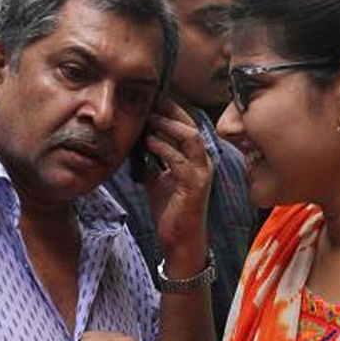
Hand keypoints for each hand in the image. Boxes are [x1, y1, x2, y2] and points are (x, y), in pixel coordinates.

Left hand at [144, 99, 212, 259]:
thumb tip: (136, 143)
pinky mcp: (195, 186)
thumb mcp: (158, 180)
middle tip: (151, 100)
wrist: (180, 240)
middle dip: (171, 110)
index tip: (151, 99)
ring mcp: (201, 173)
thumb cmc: (171, 211)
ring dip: (168, 126)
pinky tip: (149, 143)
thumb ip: (152, 162)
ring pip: (190, 138)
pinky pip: (180, 161)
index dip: (170, 110)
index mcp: (195, 158)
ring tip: (150, 119)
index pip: (185, 125)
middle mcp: (203, 162)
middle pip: (190, 125)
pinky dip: (164, 149)